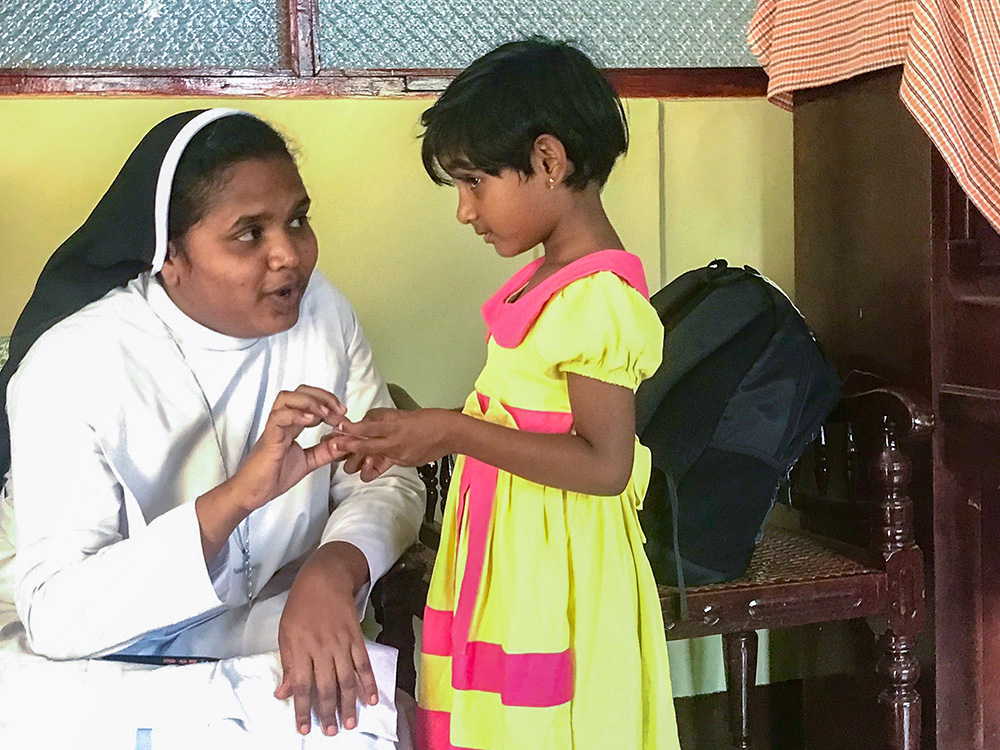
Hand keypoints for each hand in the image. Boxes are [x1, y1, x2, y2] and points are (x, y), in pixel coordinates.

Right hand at [232, 385, 349, 510]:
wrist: (252, 494)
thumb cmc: (273, 477)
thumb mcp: (308, 462)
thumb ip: (325, 451)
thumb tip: (345, 442)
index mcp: (292, 425)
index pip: (310, 399)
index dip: (329, 402)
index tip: (344, 415)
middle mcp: (283, 422)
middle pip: (300, 391)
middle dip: (323, 396)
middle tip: (339, 410)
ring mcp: (274, 428)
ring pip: (287, 398)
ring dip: (310, 401)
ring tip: (325, 414)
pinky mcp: (269, 438)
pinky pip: (279, 417)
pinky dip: (296, 414)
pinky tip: (311, 421)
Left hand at [275, 542, 377, 735]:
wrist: (324, 579)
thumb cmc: (300, 607)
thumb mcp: (285, 634)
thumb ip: (288, 665)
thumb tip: (284, 693)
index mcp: (300, 648)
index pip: (302, 686)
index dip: (303, 710)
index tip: (304, 729)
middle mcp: (321, 649)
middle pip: (326, 686)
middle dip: (328, 712)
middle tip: (331, 731)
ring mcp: (341, 643)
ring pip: (346, 679)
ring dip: (349, 703)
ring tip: (350, 722)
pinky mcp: (356, 638)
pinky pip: (364, 664)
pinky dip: (368, 682)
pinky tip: (371, 698)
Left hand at [331, 408, 453, 472]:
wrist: (451, 433)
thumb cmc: (431, 420)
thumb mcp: (404, 414)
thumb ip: (385, 418)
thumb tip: (369, 421)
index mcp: (396, 426)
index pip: (369, 428)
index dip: (352, 428)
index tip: (339, 427)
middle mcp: (396, 442)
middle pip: (366, 446)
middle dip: (348, 447)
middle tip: (334, 444)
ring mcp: (400, 455)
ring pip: (374, 459)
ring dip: (360, 460)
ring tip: (352, 459)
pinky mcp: (405, 463)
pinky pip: (387, 463)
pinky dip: (379, 461)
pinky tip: (373, 461)